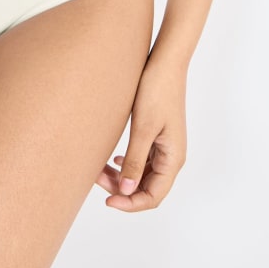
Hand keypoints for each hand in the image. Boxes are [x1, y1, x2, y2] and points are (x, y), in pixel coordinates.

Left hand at [96, 58, 186, 210]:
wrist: (164, 63)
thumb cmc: (156, 91)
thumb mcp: (142, 128)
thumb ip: (134, 160)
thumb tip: (126, 191)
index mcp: (173, 159)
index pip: (153, 196)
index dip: (130, 204)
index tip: (107, 201)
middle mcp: (172, 157)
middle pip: (146, 187)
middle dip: (122, 189)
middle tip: (96, 177)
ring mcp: (165, 146)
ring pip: (143, 174)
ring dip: (122, 176)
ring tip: (99, 169)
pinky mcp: (158, 135)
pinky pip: (143, 160)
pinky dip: (127, 164)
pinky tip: (114, 161)